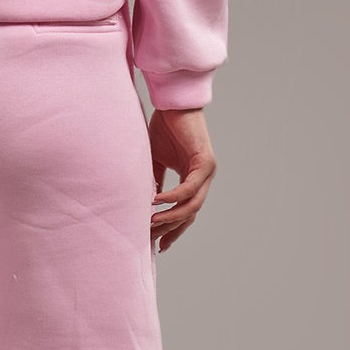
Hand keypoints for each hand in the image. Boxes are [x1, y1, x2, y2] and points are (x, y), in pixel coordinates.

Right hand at [148, 106, 216, 251]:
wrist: (172, 104)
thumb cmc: (164, 127)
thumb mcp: (154, 160)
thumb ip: (153, 181)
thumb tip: (142, 205)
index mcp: (193, 179)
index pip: (186, 213)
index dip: (173, 230)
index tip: (158, 245)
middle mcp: (204, 178)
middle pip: (189, 214)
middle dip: (170, 229)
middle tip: (151, 239)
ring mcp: (207, 172)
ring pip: (192, 206)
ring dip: (171, 217)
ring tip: (151, 223)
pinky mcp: (205, 163)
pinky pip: (189, 188)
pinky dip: (173, 197)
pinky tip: (157, 202)